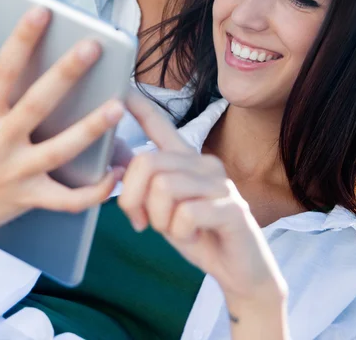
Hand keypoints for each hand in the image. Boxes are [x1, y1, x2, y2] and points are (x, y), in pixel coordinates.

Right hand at [0, 7, 125, 243]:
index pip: (2, 70)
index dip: (21, 39)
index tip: (42, 12)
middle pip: (37, 103)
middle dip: (65, 73)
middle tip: (92, 47)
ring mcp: (16, 172)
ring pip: (60, 148)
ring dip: (91, 128)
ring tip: (118, 107)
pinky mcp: (29, 198)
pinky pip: (67, 199)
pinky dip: (94, 190)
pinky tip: (115, 172)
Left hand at [119, 90, 286, 307]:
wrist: (238, 269)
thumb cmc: (197, 234)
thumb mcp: (162, 208)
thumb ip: (144, 186)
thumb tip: (117, 163)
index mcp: (186, 160)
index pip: (160, 126)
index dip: (139, 107)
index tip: (121, 86)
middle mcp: (204, 162)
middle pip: (147, 163)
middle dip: (132, 199)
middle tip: (141, 221)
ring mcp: (221, 183)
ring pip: (163, 188)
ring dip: (158, 219)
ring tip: (174, 228)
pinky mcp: (232, 208)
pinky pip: (185, 214)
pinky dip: (180, 233)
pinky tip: (193, 235)